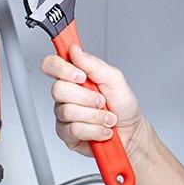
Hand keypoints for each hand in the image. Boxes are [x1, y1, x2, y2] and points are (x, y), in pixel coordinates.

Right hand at [41, 45, 145, 159]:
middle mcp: (66, 95)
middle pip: (58, 90)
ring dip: (96, 115)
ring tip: (107, 117)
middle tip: (102, 101)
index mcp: (75, 77)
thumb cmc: (123, 104)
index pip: (52, 64)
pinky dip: (95, 129)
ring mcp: (64, 114)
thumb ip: (93, 64)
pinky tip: (102, 129)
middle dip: (88, 97)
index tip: (81, 75)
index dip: (61, 68)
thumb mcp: (115, 79)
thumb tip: (75, 50)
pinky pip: (74, 130)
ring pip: (68, 111)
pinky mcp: (66, 133)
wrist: (131, 130)